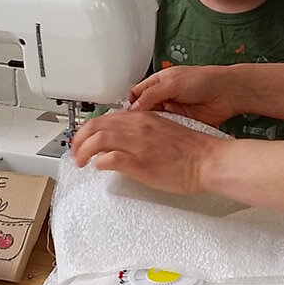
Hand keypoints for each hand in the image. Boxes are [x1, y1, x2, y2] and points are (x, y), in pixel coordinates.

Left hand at [69, 110, 220, 194]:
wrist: (208, 160)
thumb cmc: (192, 150)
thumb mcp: (164, 130)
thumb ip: (145, 131)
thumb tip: (129, 139)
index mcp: (144, 118)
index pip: (107, 117)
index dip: (90, 128)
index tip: (84, 137)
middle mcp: (137, 127)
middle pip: (96, 126)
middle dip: (80, 138)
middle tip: (75, 151)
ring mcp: (137, 144)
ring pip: (97, 140)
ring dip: (83, 150)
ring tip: (80, 161)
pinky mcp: (139, 163)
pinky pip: (109, 159)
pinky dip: (99, 162)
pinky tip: (98, 167)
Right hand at [128, 66, 240, 127]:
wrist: (228, 93)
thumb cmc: (204, 80)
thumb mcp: (173, 83)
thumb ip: (152, 94)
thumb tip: (134, 107)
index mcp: (159, 83)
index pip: (136, 94)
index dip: (129, 105)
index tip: (124, 118)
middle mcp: (164, 97)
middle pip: (143, 111)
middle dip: (138, 120)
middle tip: (131, 131)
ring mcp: (173, 111)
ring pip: (155, 123)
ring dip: (151, 129)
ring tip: (143, 137)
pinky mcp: (182, 123)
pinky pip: (168, 131)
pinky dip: (164, 135)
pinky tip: (159, 140)